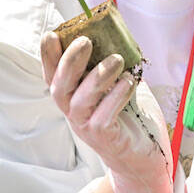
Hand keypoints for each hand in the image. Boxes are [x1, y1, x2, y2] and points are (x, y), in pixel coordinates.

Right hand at [41, 32, 173, 192]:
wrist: (146, 158)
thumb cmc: (131, 118)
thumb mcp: (120, 85)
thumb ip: (113, 65)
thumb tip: (118, 34)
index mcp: (74, 97)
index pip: (53, 75)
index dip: (48, 56)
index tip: (51, 34)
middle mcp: (74, 113)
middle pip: (59, 87)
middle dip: (69, 61)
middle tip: (85, 40)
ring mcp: (86, 127)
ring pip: (80, 101)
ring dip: (97, 76)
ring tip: (117, 59)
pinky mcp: (104, 138)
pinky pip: (103, 116)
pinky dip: (116, 96)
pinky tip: (129, 82)